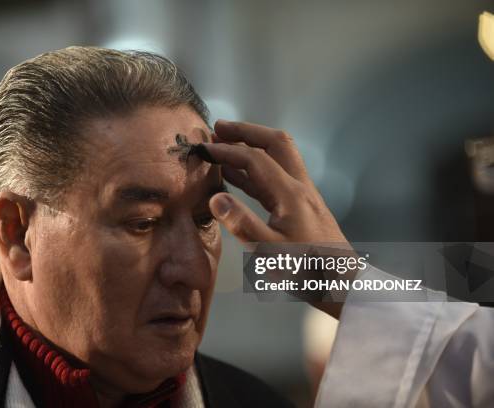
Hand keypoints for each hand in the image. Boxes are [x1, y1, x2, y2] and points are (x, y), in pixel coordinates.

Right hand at [205, 120, 348, 317]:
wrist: (342, 284)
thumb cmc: (307, 271)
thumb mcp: (270, 252)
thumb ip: (242, 223)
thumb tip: (215, 198)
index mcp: (290, 194)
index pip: (255, 159)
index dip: (228, 151)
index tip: (204, 148)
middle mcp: (300, 186)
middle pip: (275, 143)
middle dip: (246, 131)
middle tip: (219, 128)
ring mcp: (303, 195)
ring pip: (279, 157)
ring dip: (252, 146)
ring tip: (225, 145)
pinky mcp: (302, 206)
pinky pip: (277, 176)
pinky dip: (256, 169)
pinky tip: (239, 178)